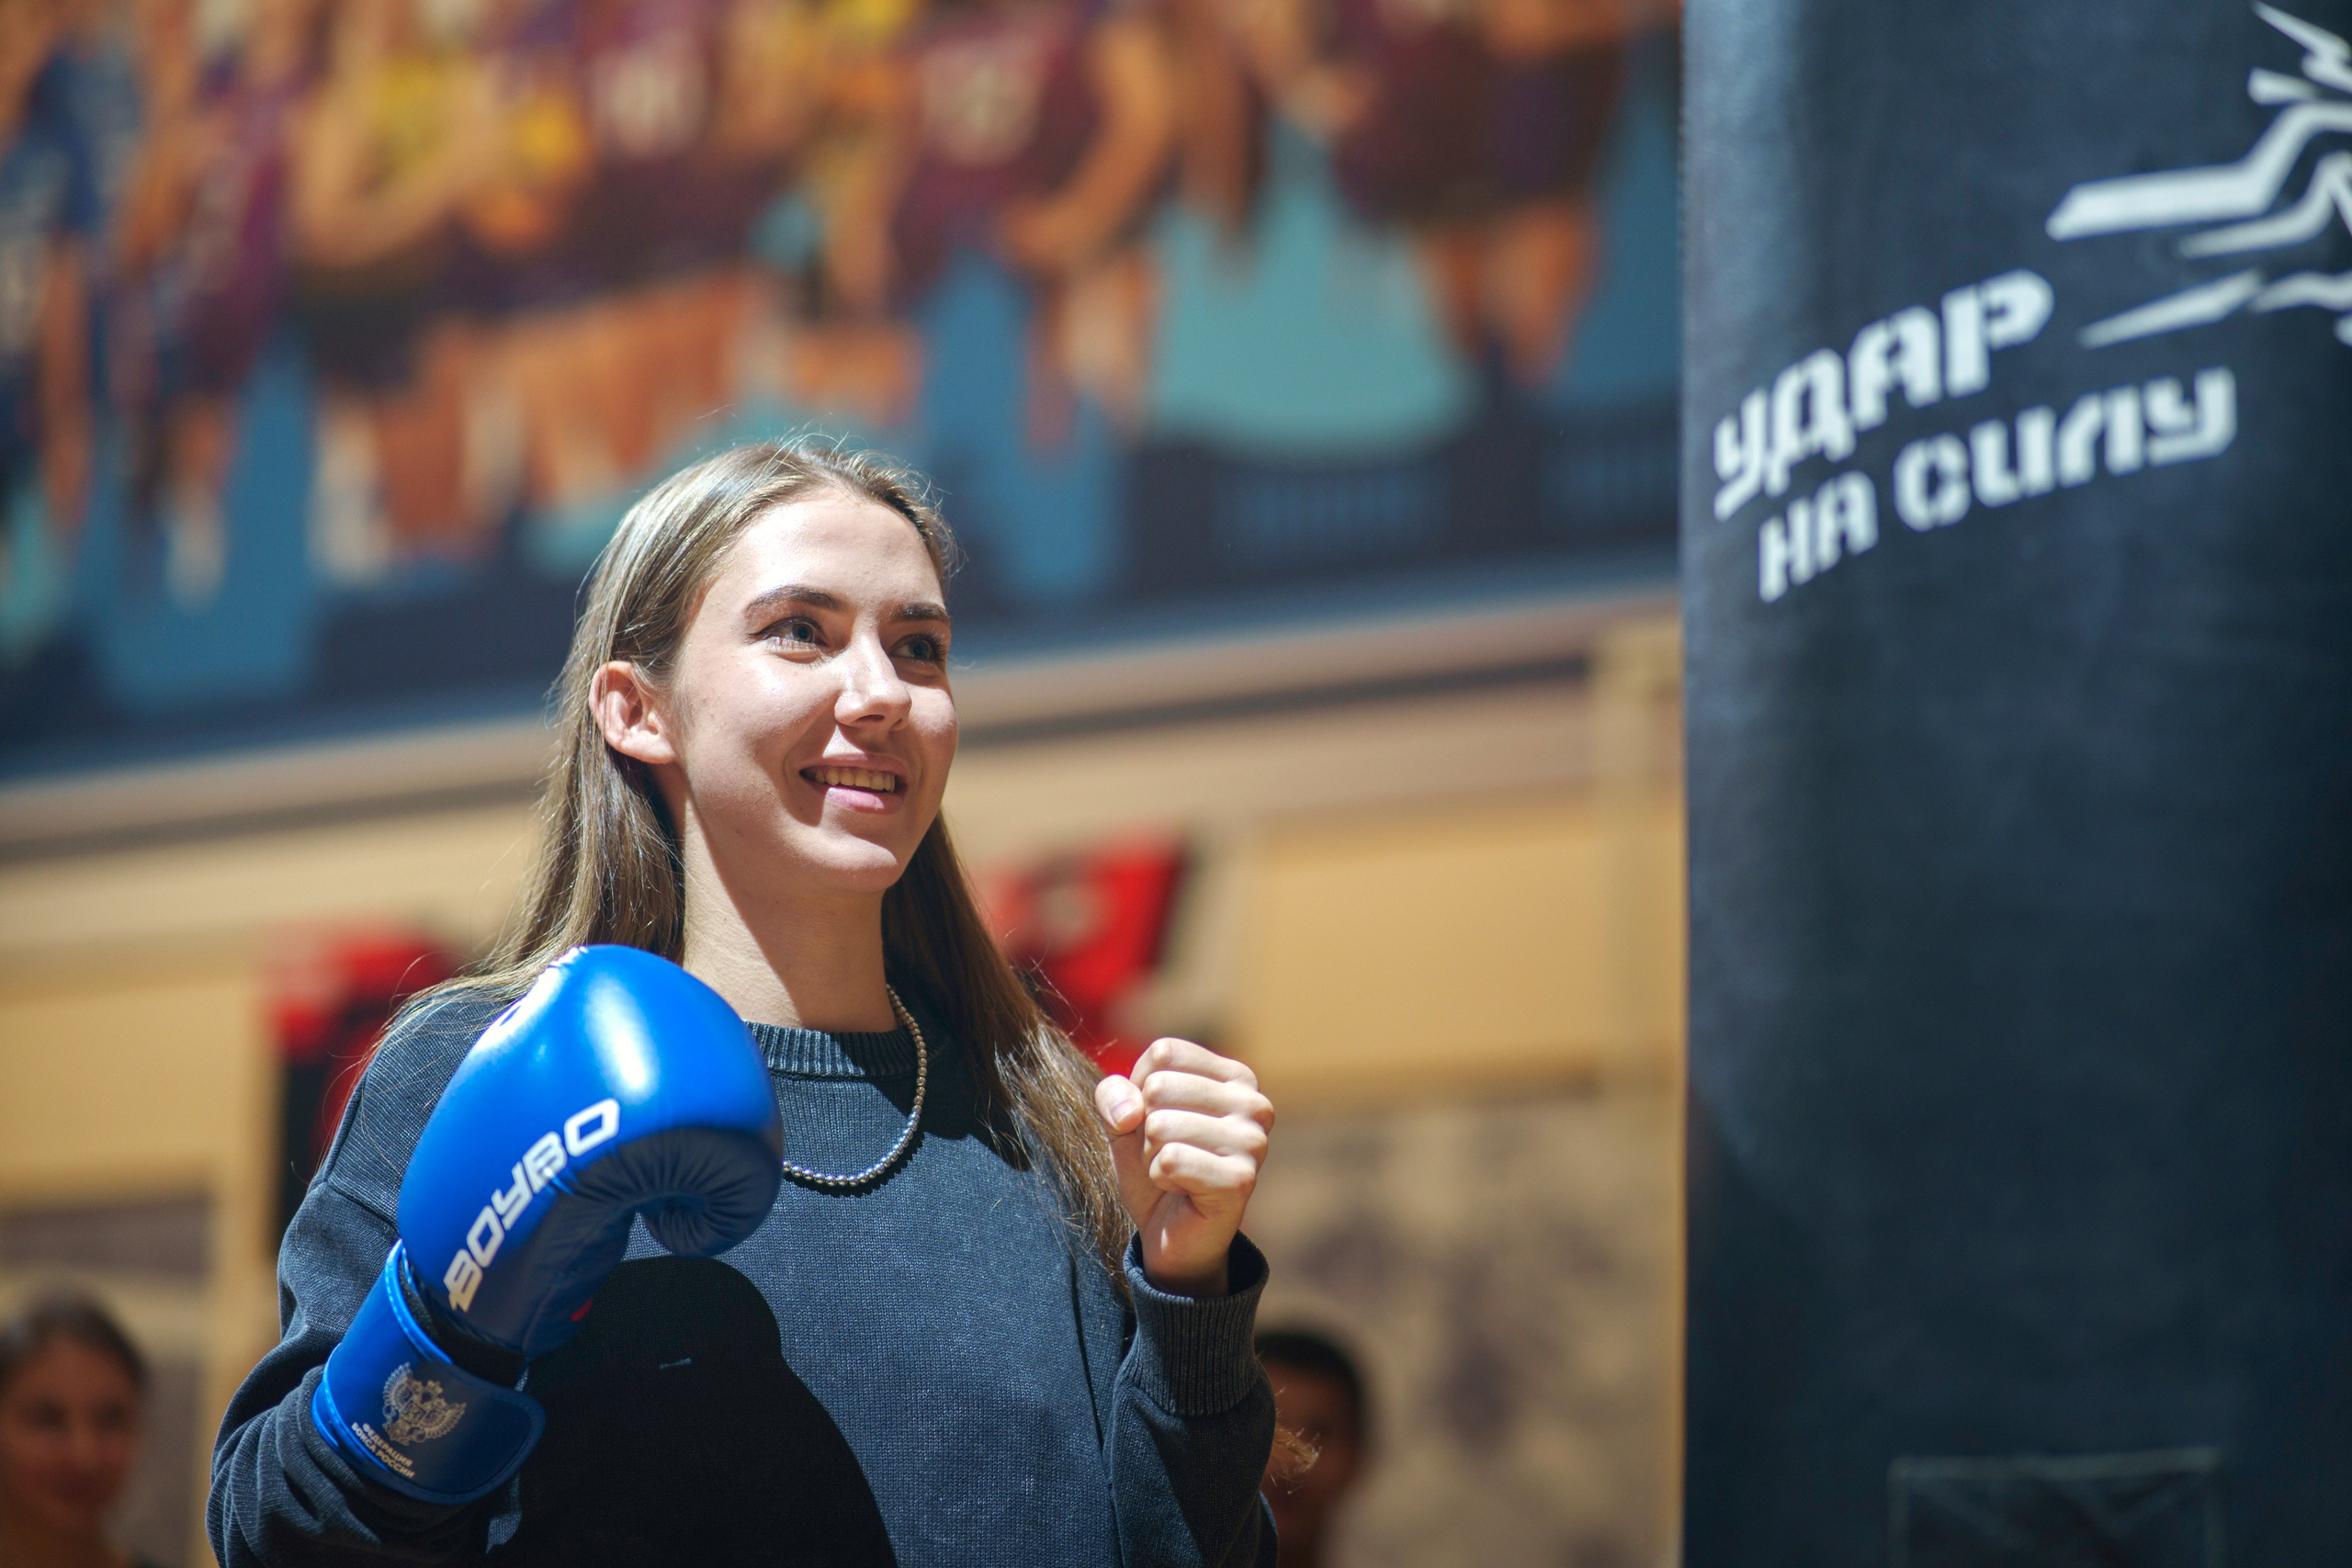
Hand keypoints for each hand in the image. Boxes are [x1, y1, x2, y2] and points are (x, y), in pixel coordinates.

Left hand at [1094, 1038, 1273, 1297]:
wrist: (1170, 1234)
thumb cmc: (1154, 1166)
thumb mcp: (1124, 1120)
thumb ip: (1114, 1094)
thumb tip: (1130, 1111)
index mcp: (1235, 1077)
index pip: (1164, 1053)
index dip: (1141, 1090)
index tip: (1158, 1120)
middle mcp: (1253, 1103)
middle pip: (1159, 1087)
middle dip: (1145, 1127)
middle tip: (1167, 1154)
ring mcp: (1253, 1142)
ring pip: (1160, 1126)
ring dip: (1152, 1156)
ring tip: (1176, 1173)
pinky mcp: (1241, 1179)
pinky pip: (1170, 1161)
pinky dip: (1161, 1179)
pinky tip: (1183, 1190)